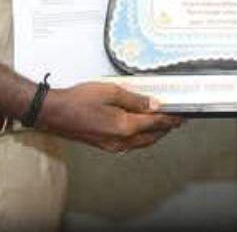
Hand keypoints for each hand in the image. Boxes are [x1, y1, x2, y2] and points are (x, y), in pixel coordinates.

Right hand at [39, 81, 183, 152]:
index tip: (182, 114)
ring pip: (142, 142)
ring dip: (155, 133)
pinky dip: (141, 137)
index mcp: (124, 126)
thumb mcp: (111, 91)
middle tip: (177, 119)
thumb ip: (135, 99)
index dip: (171, 118)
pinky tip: (141, 129)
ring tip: (164, 123)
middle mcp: (120, 140)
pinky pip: (130, 143)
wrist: (54, 113)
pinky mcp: (105, 145)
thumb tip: (154, 104)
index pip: (156, 123)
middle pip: (152, 136)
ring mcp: (112, 145)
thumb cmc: (77, 101)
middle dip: (166, 128)